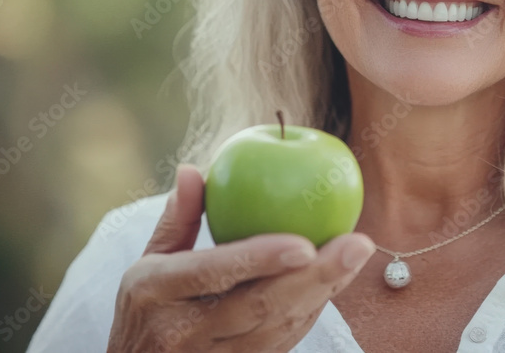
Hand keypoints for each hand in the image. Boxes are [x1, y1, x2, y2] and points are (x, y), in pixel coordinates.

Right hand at [106, 164, 374, 352]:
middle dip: (316, 276)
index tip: (305, 242)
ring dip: (324, 292)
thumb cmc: (147, 308)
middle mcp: (184, 332)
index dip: (260, 258)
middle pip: (260, 306)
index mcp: (157, 292)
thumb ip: (177, 219)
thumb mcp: (147, 263)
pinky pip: (283, 342)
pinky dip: (312, 310)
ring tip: (356, 255)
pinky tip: (337, 279)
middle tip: (357, 244)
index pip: (214, 272)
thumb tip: (192, 169)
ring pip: (279, 329)